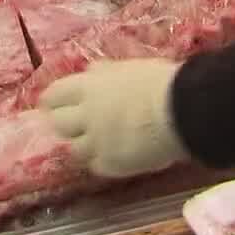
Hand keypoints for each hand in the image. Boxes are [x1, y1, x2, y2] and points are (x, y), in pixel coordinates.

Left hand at [39, 58, 189, 178]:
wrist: (183, 111)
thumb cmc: (161, 83)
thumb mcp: (129, 68)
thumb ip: (105, 73)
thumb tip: (91, 71)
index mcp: (89, 87)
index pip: (54, 95)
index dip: (52, 101)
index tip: (51, 105)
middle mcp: (86, 115)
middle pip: (58, 124)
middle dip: (63, 124)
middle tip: (74, 125)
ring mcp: (97, 142)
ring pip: (74, 149)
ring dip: (83, 145)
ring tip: (97, 142)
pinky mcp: (111, 164)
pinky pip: (96, 165)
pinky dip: (102, 160)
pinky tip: (114, 155)